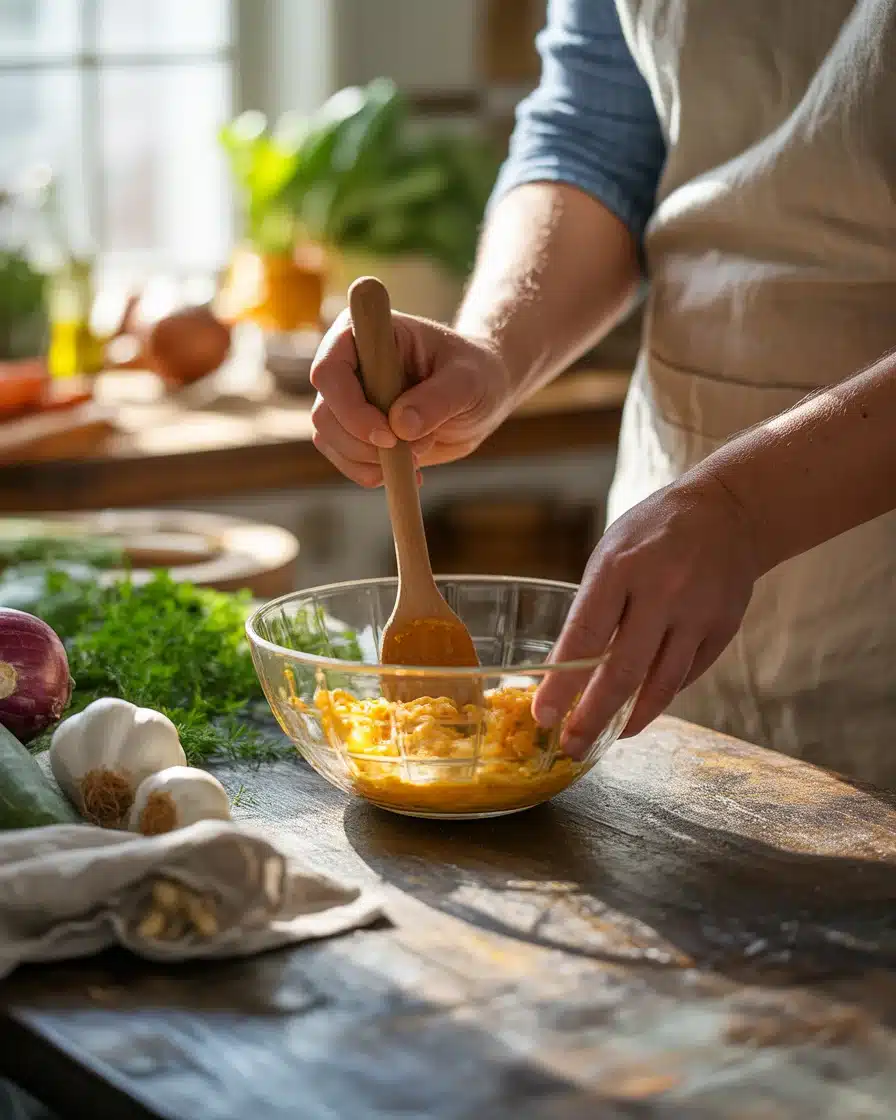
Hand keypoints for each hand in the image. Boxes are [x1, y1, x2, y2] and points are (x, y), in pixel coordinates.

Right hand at [310, 309, 513, 486]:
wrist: (482, 395)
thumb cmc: (477, 374)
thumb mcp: (469, 382)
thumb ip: (438, 399)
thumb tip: (401, 427)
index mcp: (368, 334)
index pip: (330, 370)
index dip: (350, 408)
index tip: (389, 435)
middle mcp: (349, 364)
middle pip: (324, 413)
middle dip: (364, 443)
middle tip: (413, 452)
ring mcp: (349, 398)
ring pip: (328, 439)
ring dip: (369, 461)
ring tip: (419, 455)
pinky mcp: (355, 429)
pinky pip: (343, 458)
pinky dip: (371, 473)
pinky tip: (410, 472)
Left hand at [533, 473, 760, 753]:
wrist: (729, 512)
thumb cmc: (653, 533)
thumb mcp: (611, 554)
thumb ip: (594, 607)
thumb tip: (568, 669)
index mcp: (619, 568)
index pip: (584, 636)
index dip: (562, 683)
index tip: (543, 716)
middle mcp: (660, 592)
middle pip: (623, 672)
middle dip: (592, 718)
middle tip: (571, 747)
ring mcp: (696, 613)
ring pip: (660, 685)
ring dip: (630, 720)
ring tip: (607, 739)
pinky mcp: (722, 630)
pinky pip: (685, 676)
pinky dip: (659, 697)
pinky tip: (640, 709)